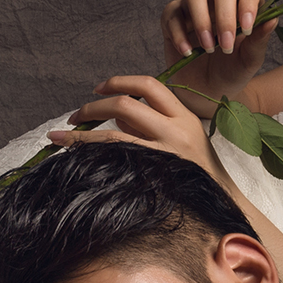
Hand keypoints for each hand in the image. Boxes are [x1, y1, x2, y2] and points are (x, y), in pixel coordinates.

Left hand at [50, 76, 222, 175]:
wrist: (222, 201)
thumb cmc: (198, 170)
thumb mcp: (183, 137)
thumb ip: (151, 122)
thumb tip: (115, 116)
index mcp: (184, 116)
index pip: (148, 86)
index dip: (119, 81)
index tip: (98, 88)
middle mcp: (176, 131)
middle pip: (126, 105)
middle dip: (93, 106)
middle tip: (75, 116)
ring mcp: (166, 155)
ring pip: (114, 135)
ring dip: (82, 134)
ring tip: (60, 136)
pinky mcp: (155, 177)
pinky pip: (117, 161)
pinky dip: (93, 155)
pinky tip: (76, 156)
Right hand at [162, 0, 279, 119]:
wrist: (207, 91)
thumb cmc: (233, 71)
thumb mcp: (249, 60)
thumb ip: (259, 40)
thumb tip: (272, 20)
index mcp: (244, 5)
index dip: (248, 0)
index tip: (246, 27)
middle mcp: (220, 0)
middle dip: (225, 16)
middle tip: (226, 46)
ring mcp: (195, 7)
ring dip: (201, 19)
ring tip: (207, 48)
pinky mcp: (173, 18)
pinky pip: (172, 12)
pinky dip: (179, 33)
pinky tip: (188, 53)